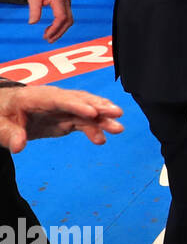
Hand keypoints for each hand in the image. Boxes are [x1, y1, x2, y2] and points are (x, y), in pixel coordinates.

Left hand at [0, 85, 123, 153]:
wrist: (5, 111)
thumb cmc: (2, 114)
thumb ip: (10, 135)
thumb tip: (19, 146)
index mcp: (36, 96)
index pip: (59, 99)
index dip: (76, 105)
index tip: (92, 113)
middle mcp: (54, 99)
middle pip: (79, 100)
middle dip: (99, 107)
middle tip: (117, 114)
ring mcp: (63, 108)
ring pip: (87, 110)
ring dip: (103, 118)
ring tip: (119, 127)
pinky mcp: (67, 118)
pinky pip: (84, 122)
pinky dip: (94, 128)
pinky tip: (102, 138)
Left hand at [28, 0, 71, 42]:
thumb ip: (34, 10)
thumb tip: (33, 23)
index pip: (61, 18)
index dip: (55, 28)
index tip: (47, 35)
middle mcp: (66, 2)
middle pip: (68, 21)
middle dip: (59, 32)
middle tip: (49, 40)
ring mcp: (68, 3)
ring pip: (69, 21)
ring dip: (60, 30)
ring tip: (49, 36)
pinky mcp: (67, 5)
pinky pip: (67, 18)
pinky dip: (60, 25)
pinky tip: (52, 28)